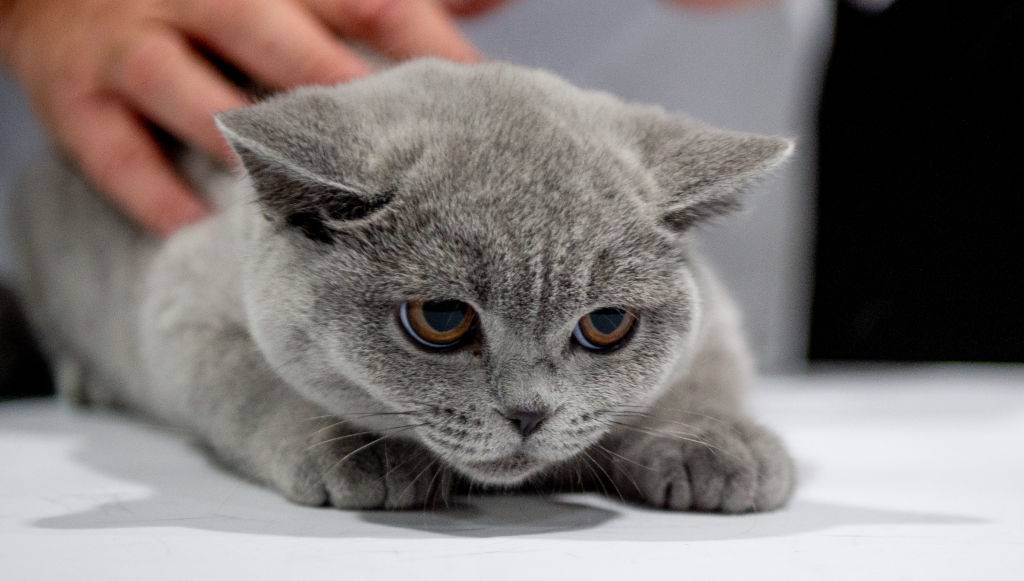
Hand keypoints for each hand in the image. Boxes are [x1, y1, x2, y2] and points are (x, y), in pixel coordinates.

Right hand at [0, 0, 483, 234]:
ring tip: (310, 205)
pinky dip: (153, 192)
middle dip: (341, 101)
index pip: (364, 2)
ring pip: (190, 94)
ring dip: (249, 148)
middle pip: (282, 44)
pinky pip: (111, 149)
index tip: (477, 102)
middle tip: (404, 168)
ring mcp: (131, 44)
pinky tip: (200, 231)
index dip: (424, 46)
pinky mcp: (70, 93)